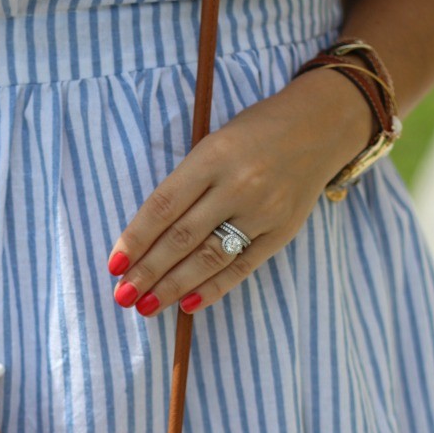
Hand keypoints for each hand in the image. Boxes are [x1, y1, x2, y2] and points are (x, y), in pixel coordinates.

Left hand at [106, 67, 373, 314]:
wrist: (319, 127)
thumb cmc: (253, 135)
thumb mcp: (213, 144)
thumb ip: (185, 185)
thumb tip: (146, 237)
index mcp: (212, 157)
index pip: (163, 206)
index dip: (136, 238)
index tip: (114, 265)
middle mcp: (237, 185)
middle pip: (182, 237)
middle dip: (148, 271)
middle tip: (123, 295)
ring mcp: (262, 211)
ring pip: (209, 258)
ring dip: (174, 286)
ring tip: (147, 306)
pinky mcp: (281, 232)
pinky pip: (242, 267)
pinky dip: (213, 288)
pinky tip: (188, 305)